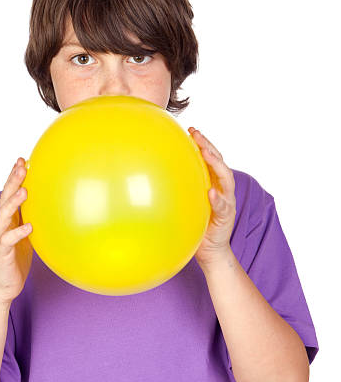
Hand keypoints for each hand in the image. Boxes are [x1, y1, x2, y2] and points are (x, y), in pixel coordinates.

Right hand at [0, 157, 32, 305]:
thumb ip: (33, 220)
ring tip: (24, 190)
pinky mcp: (3, 252)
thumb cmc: (15, 259)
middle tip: (21, 166)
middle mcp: (2, 224)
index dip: (14, 176)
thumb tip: (52, 208)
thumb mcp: (26, 236)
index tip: (23, 160)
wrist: (2, 284)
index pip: (10, 192)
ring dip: (14, 202)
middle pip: (6, 198)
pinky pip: (9, 240)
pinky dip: (19, 232)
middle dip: (13, 181)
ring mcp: (0, 237)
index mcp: (8, 219)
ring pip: (4, 215)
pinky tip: (29, 226)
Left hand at [188, 128, 235, 267]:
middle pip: (220, 162)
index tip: (190, 129)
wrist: (210, 252)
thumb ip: (179, 190)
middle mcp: (223, 190)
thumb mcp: (186, 204)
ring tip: (206, 153)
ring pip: (226, 179)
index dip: (203, 143)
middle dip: (209, 146)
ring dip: (216, 164)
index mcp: (213, 184)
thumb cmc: (196, 225)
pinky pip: (222, 207)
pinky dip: (218, 199)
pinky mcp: (226, 217)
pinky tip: (211, 193)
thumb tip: (154, 177)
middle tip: (196, 134)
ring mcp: (226, 202)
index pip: (210, 159)